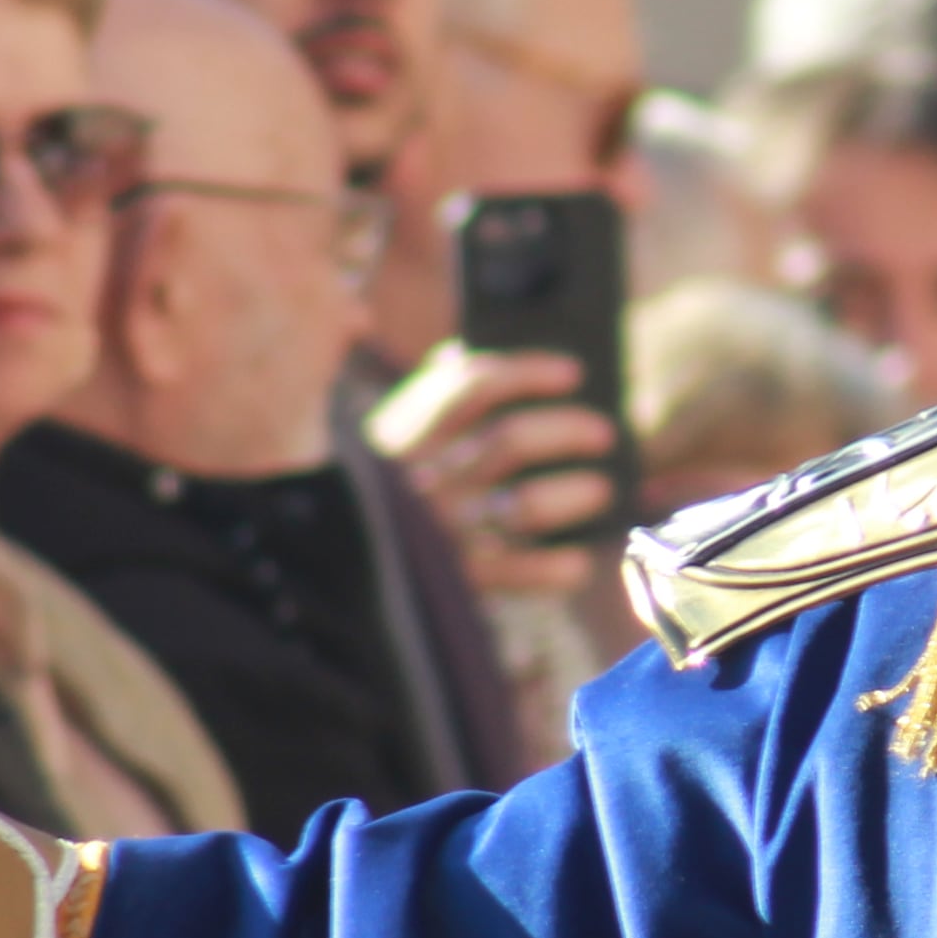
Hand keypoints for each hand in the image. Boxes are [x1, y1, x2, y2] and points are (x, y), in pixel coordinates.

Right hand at [364, 344, 619, 601]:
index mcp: (405, 435)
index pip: (473, 387)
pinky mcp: (458, 581)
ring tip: (601, 491)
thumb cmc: (377, 492)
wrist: (334, 571)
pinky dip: (553, 569)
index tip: (573, 373)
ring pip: (526, 505)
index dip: (528, 374)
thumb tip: (454, 357)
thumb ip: (419, 400)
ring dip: (572, 495)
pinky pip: (519, 573)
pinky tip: (579, 565)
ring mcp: (442, 531)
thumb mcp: (384, 441)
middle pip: (512, 441)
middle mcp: (426, 479)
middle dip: (566, 431)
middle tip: (602, 433)